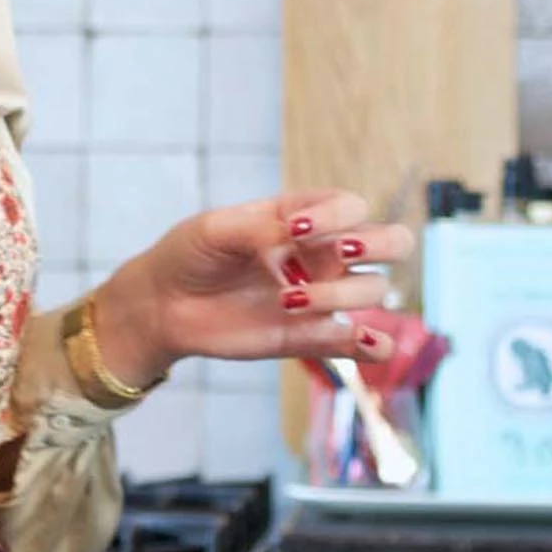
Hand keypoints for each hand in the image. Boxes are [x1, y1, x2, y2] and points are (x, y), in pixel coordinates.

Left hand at [93, 189, 415, 376]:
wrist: (162, 305)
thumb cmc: (188, 254)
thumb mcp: (214, 229)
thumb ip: (259, 227)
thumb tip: (297, 234)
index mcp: (302, 217)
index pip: (350, 205)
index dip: (335, 214)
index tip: (294, 230)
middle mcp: (320, 253)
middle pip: (389, 241)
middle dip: (379, 243)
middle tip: (340, 252)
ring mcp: (320, 294)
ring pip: (373, 290)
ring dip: (342, 293)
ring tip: (289, 300)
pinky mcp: (309, 336)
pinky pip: (358, 343)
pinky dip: (374, 346)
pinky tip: (370, 344)